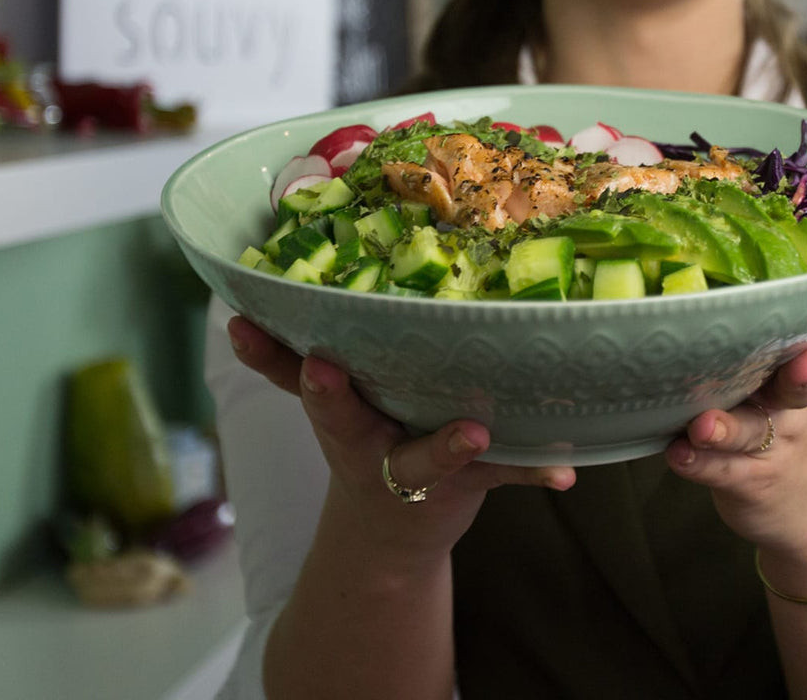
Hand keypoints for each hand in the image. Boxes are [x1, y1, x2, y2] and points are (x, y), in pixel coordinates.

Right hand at [227, 316, 575, 561]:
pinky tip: (564, 470)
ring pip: (424, 459)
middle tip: (322, 371)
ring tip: (473, 433)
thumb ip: (310, 351)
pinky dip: (533, 470)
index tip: (242, 323)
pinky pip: (502, 475)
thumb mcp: (334, 402)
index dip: (263, 350)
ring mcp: (410, 466)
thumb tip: (279, 272)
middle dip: (328, 395)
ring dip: (446, 448)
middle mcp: (362, 437)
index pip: (286, 370)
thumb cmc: (369, 437)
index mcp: (334, 404)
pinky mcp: (463, 484)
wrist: (391, 534)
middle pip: (339, 417)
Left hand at [664, 266, 806, 552]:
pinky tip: (677, 454)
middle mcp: (791, 405)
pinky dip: (697, 463)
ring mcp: (770, 445)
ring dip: (726, 427)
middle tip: (804, 362)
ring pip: (749, 432)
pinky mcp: (747, 480)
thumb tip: (714, 263)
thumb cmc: (781, 425)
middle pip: (799, 386)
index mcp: (801, 367)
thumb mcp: (787, 382)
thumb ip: (760, 338)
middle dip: (801, 375)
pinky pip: (719, 471)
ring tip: (703, 425)